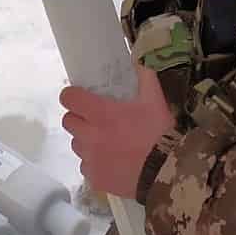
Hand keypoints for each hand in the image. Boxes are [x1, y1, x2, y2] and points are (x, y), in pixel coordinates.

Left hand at [59, 63, 172, 199]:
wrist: (167, 172)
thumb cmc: (160, 133)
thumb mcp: (155, 99)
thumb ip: (145, 75)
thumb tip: (140, 55)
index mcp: (100, 113)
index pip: (68, 98)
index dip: (73, 95)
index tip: (82, 97)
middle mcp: (89, 136)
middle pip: (68, 121)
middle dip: (79, 117)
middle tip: (97, 119)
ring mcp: (90, 160)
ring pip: (76, 145)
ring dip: (86, 140)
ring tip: (108, 141)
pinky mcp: (95, 179)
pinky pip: (86, 167)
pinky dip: (95, 163)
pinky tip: (113, 162)